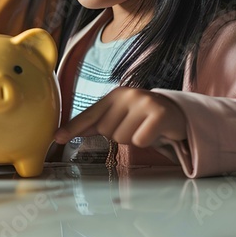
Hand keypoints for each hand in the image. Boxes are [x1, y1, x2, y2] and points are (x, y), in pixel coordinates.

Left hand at [55, 88, 186, 147]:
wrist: (178, 114)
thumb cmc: (144, 117)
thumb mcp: (120, 116)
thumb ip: (95, 123)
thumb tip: (65, 133)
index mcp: (115, 95)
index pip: (89, 114)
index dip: (73, 127)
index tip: (57, 138)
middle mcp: (128, 95)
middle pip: (106, 131)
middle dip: (119, 135)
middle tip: (134, 127)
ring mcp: (144, 102)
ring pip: (122, 138)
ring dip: (133, 139)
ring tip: (144, 129)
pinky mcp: (159, 114)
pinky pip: (139, 140)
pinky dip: (146, 141)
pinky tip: (154, 132)